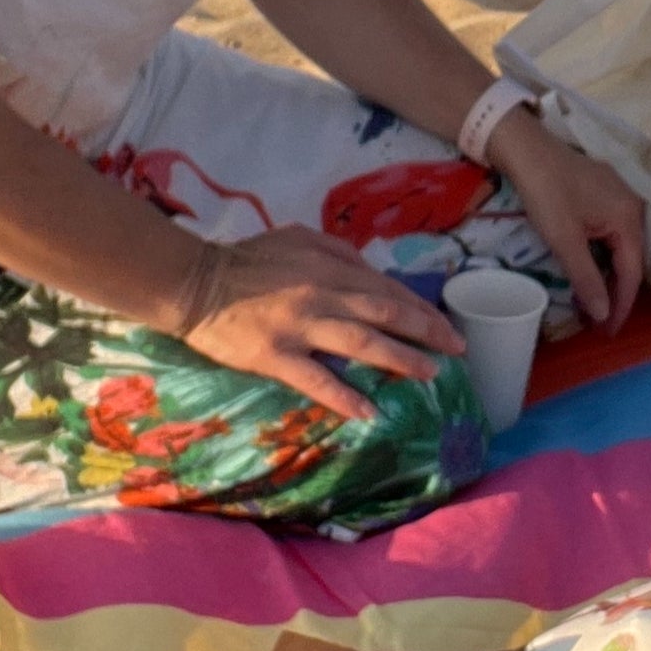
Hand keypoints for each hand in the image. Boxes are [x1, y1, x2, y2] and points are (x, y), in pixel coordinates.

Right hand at [175, 226, 463, 424]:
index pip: (387, 289)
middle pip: (386, 314)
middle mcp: (322, 295)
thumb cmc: (248, 260)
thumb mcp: (298, 238)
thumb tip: (372, 273)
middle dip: (428, 332)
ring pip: (363, 344)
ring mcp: (300, 327)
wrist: (194, 283)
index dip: (421, 308)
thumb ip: (338, 253)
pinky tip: (371, 412)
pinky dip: (346, 397)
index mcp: (329, 266)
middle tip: (457, 350)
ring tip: (430, 375)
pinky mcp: (276, 356)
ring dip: (401, 360)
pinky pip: (317, 380)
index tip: (446, 325)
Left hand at [492, 109, 647, 326]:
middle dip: (615, 294)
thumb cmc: (547, 193)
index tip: (608, 332)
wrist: (527, 149)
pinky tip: (588, 268)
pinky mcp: (604, 192)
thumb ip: (587, 279)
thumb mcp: (565, 240)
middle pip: (630, 260)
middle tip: (599, 323)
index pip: (632, 273)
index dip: (621, 306)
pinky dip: (601, 255)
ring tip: (593, 301)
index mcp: (629, 219)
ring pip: (620, 247)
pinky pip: (611, 232)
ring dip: (607, 275)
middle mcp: (633, 207)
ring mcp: (619, 197)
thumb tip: (604, 314)